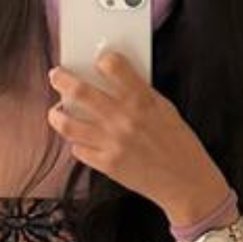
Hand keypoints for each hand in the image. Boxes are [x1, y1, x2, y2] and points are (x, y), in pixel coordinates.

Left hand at [46, 48, 226, 218]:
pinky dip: (77, 142)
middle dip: (62, 79)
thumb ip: (141, 94)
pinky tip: (79, 139)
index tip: (99, 60)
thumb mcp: (166, 110)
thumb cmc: (179, 145)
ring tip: (56, 111)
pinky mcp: (107, 164)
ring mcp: (112, 143)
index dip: (104, 59)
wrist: (186, 182)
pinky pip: (79, 149)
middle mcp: (124, 119)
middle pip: (80, 91)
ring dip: (57, 114)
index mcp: (142, 101)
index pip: (114, 67)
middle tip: (56, 75)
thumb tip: (116, 79)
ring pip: (68, 123)